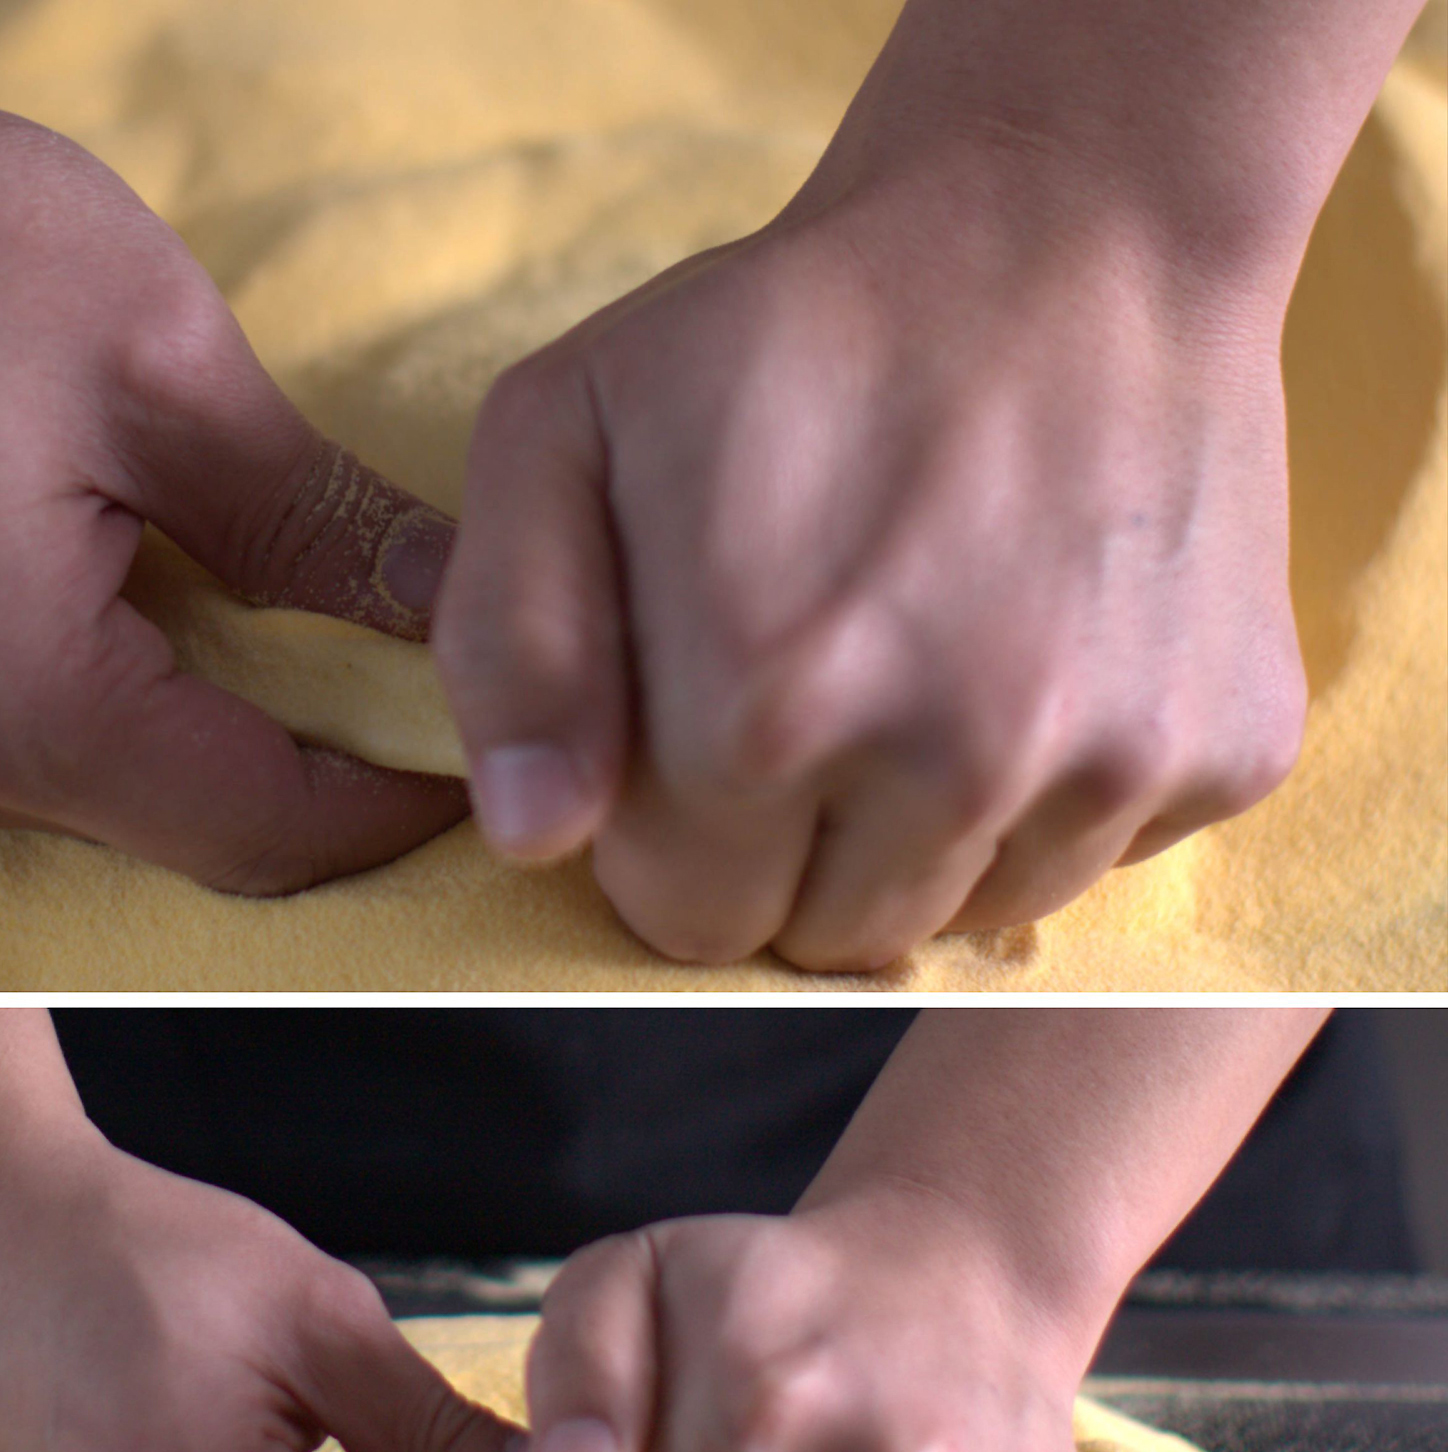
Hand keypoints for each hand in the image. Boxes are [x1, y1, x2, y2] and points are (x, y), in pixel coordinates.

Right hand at [0, 35, 462, 890]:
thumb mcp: (158, 363)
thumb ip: (320, 522)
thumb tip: (451, 610)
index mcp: (16, 704)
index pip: (266, 828)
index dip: (395, 803)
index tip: (479, 745)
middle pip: (193, 836)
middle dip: (321, 781)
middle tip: (410, 696)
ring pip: (114, 806)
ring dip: (224, 747)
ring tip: (302, 648)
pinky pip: (29, 763)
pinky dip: (128, 719)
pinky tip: (167, 626)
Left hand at [432, 111, 1305, 968]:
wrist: (1067, 226)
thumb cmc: (787, 338)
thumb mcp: (564, 434)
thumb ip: (509, 650)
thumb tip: (532, 838)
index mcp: (763, 708)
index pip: (685, 923)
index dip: (674, 839)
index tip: (700, 728)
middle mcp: (950, 762)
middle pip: (822, 943)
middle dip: (787, 853)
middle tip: (812, 691)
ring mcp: (1108, 762)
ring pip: (958, 922)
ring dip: (918, 836)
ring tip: (922, 665)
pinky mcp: (1224, 748)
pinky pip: (1095, 864)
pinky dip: (1050, 797)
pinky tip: (1034, 656)